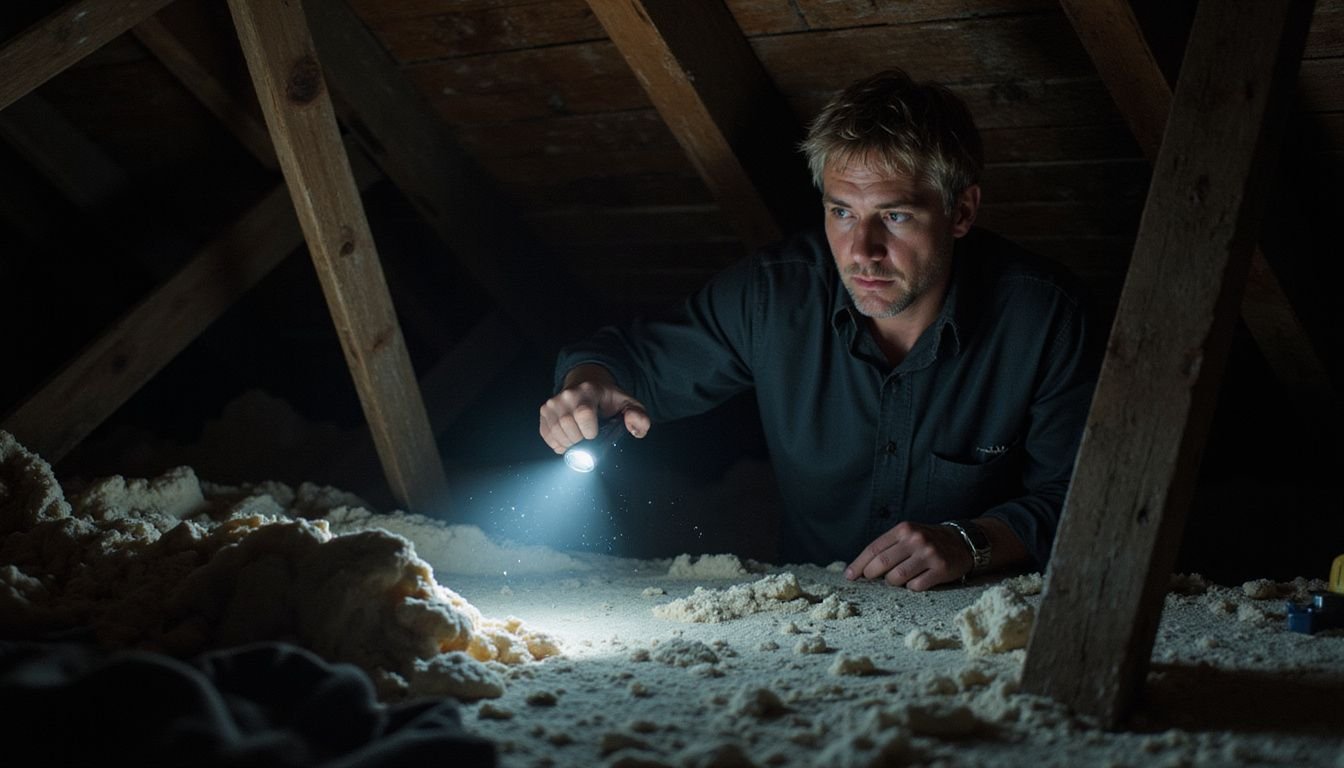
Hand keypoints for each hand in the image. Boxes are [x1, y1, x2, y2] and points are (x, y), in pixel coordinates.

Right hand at [539, 364, 650, 453]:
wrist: (586, 385)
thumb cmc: (608, 399)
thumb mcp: (628, 404)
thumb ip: (638, 416)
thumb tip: (635, 428)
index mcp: (588, 390)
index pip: (584, 414)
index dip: (590, 431)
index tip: (595, 434)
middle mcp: (567, 394)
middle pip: (567, 426)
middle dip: (579, 440)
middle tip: (587, 439)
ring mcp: (553, 402)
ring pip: (555, 432)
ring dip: (568, 443)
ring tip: (578, 439)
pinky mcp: (544, 411)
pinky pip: (546, 435)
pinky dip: (557, 443)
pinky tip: (567, 439)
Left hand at [843, 521, 972, 590]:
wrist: (962, 542)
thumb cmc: (927, 541)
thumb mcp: (908, 535)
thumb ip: (887, 547)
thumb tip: (861, 567)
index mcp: (903, 529)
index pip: (874, 549)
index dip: (858, 564)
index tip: (849, 576)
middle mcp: (916, 539)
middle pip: (882, 564)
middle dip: (872, 575)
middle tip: (872, 578)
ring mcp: (929, 554)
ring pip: (897, 577)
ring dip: (893, 582)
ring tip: (898, 579)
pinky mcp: (941, 569)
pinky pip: (916, 586)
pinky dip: (912, 587)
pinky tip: (917, 581)